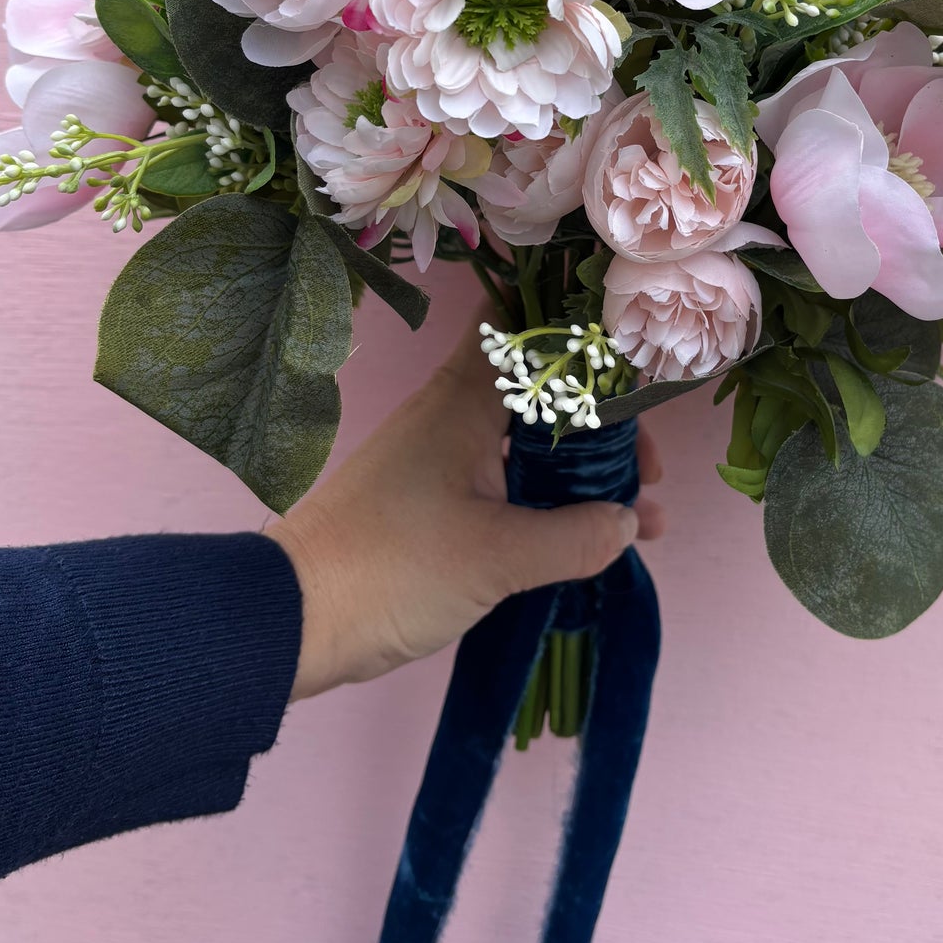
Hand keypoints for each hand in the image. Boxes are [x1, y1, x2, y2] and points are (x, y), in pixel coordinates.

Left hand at [268, 316, 665, 700]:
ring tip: (639, 513)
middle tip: (648, 470)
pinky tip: (590, 536)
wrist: (294, 617)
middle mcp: (453, 413)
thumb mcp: (496, 558)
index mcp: (464, 401)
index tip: (636, 367)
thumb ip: (574, 537)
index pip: (523, 324)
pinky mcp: (433, 497)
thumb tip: (629, 520)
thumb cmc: (392, 568)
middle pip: (543, 390)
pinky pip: (508, 479)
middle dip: (604, 424)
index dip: (580, 332)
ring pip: (529, 440)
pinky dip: (551, 498)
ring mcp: (442, 455)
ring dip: (582, 469)